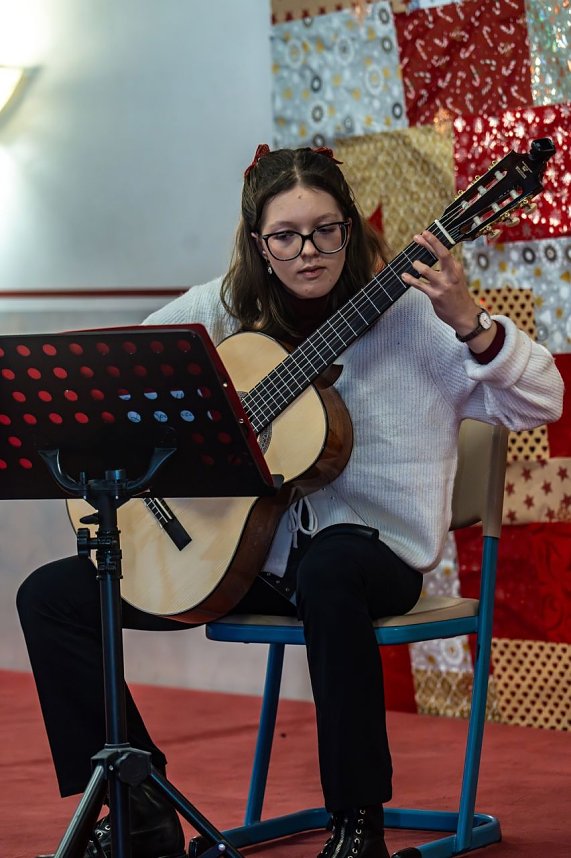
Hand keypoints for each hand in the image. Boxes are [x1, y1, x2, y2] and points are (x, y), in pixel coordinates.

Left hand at [401, 230, 495, 349]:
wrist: (464, 314)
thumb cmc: (457, 295)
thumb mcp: (456, 277)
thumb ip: (446, 266)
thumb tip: (431, 253)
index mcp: (456, 268)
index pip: (444, 251)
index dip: (433, 241)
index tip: (424, 233)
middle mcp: (451, 274)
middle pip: (441, 254)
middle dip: (429, 243)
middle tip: (417, 237)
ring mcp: (443, 285)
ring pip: (426, 270)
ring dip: (417, 265)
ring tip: (414, 264)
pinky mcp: (435, 296)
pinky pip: (419, 285)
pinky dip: (410, 279)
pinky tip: (404, 276)